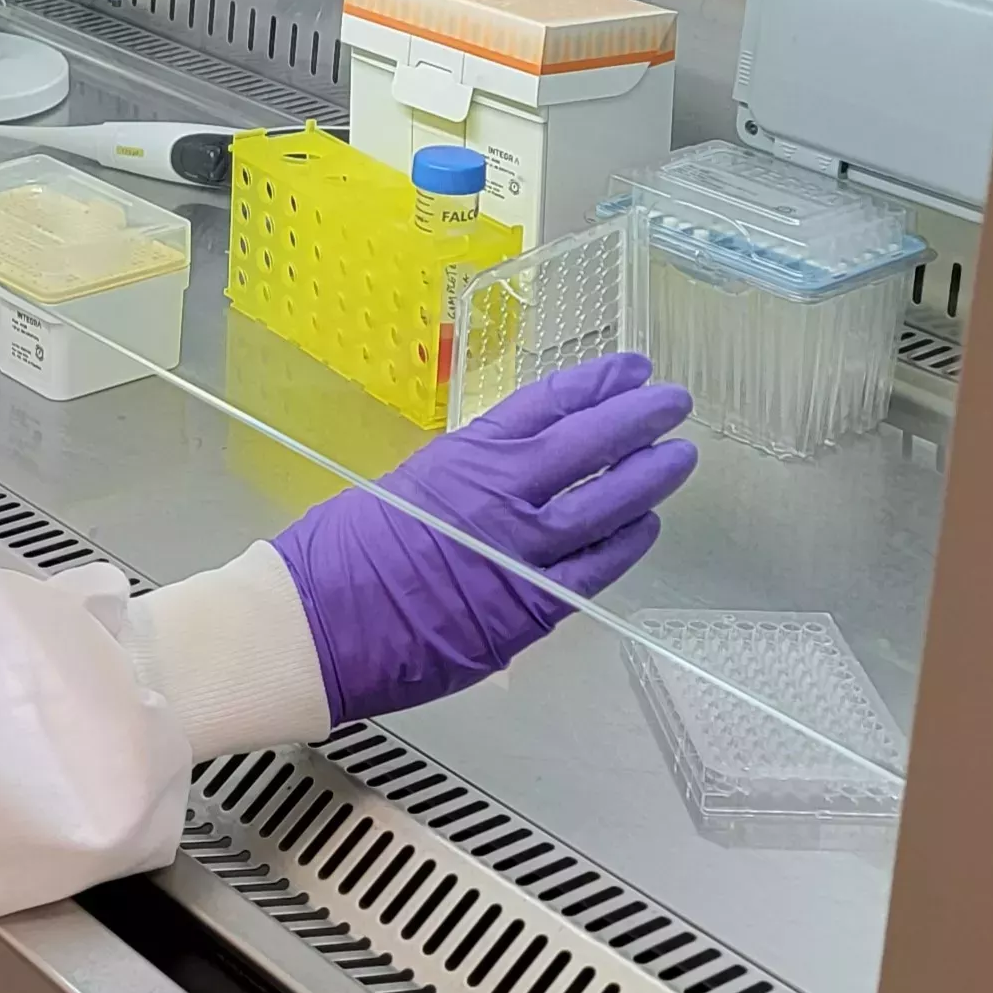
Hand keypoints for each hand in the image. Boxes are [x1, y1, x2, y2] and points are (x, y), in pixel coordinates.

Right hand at [267, 352, 696, 723]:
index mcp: (464, 456)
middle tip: (675, 402)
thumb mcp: (404, 491)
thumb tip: (498, 493)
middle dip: (639, 418)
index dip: (596, 384)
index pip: (548, 405)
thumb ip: (461, 488)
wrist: (312, 624)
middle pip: (590, 445)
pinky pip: (594, 570)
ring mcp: (521, 552)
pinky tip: (646, 528)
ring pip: (606, 505)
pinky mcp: (529, 609)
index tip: (631, 369)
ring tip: (680, 457)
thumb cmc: (336, 557)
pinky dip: (625, 546)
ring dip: (648, 478)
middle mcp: (501, 495)